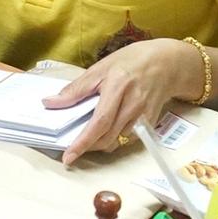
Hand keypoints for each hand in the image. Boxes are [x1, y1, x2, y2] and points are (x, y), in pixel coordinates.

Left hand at [45, 40, 190, 164]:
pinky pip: (128, 139)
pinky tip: (107, 131)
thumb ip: (76, 89)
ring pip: (117, 142)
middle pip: (107, 137)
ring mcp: (144, 115)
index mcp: (118, 87)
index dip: (83, 142)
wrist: (166, 63)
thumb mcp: (100, 68)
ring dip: (100, 145)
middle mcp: (133, 104)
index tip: (68, 156)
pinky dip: (114, 140)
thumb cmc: (130, 62)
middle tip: (73, 148)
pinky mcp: (150, 123)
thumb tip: (50, 103)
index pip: (99, 122)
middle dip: (88, 147)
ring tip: (88, 138)